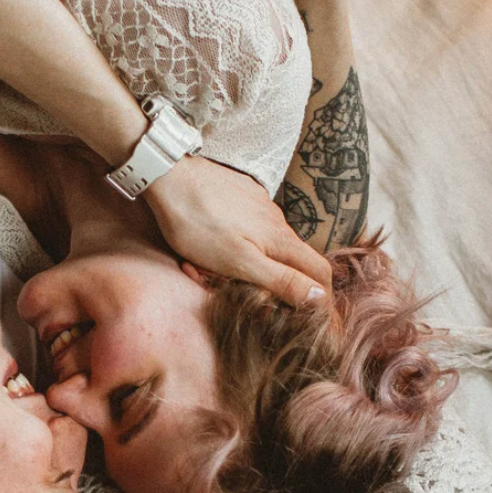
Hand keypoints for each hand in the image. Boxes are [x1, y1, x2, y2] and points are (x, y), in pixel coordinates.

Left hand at [145, 155, 332, 306]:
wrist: (169, 177)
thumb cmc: (199, 225)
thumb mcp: (240, 263)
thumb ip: (282, 280)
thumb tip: (320, 297)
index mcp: (282, 240)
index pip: (321, 271)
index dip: (322, 296)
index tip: (310, 315)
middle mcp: (278, 221)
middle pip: (293, 261)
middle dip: (274, 284)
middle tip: (238, 293)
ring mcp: (259, 206)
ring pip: (265, 246)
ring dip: (244, 266)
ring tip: (205, 270)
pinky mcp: (241, 196)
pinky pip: (246, 228)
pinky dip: (231, 246)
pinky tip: (205, 248)